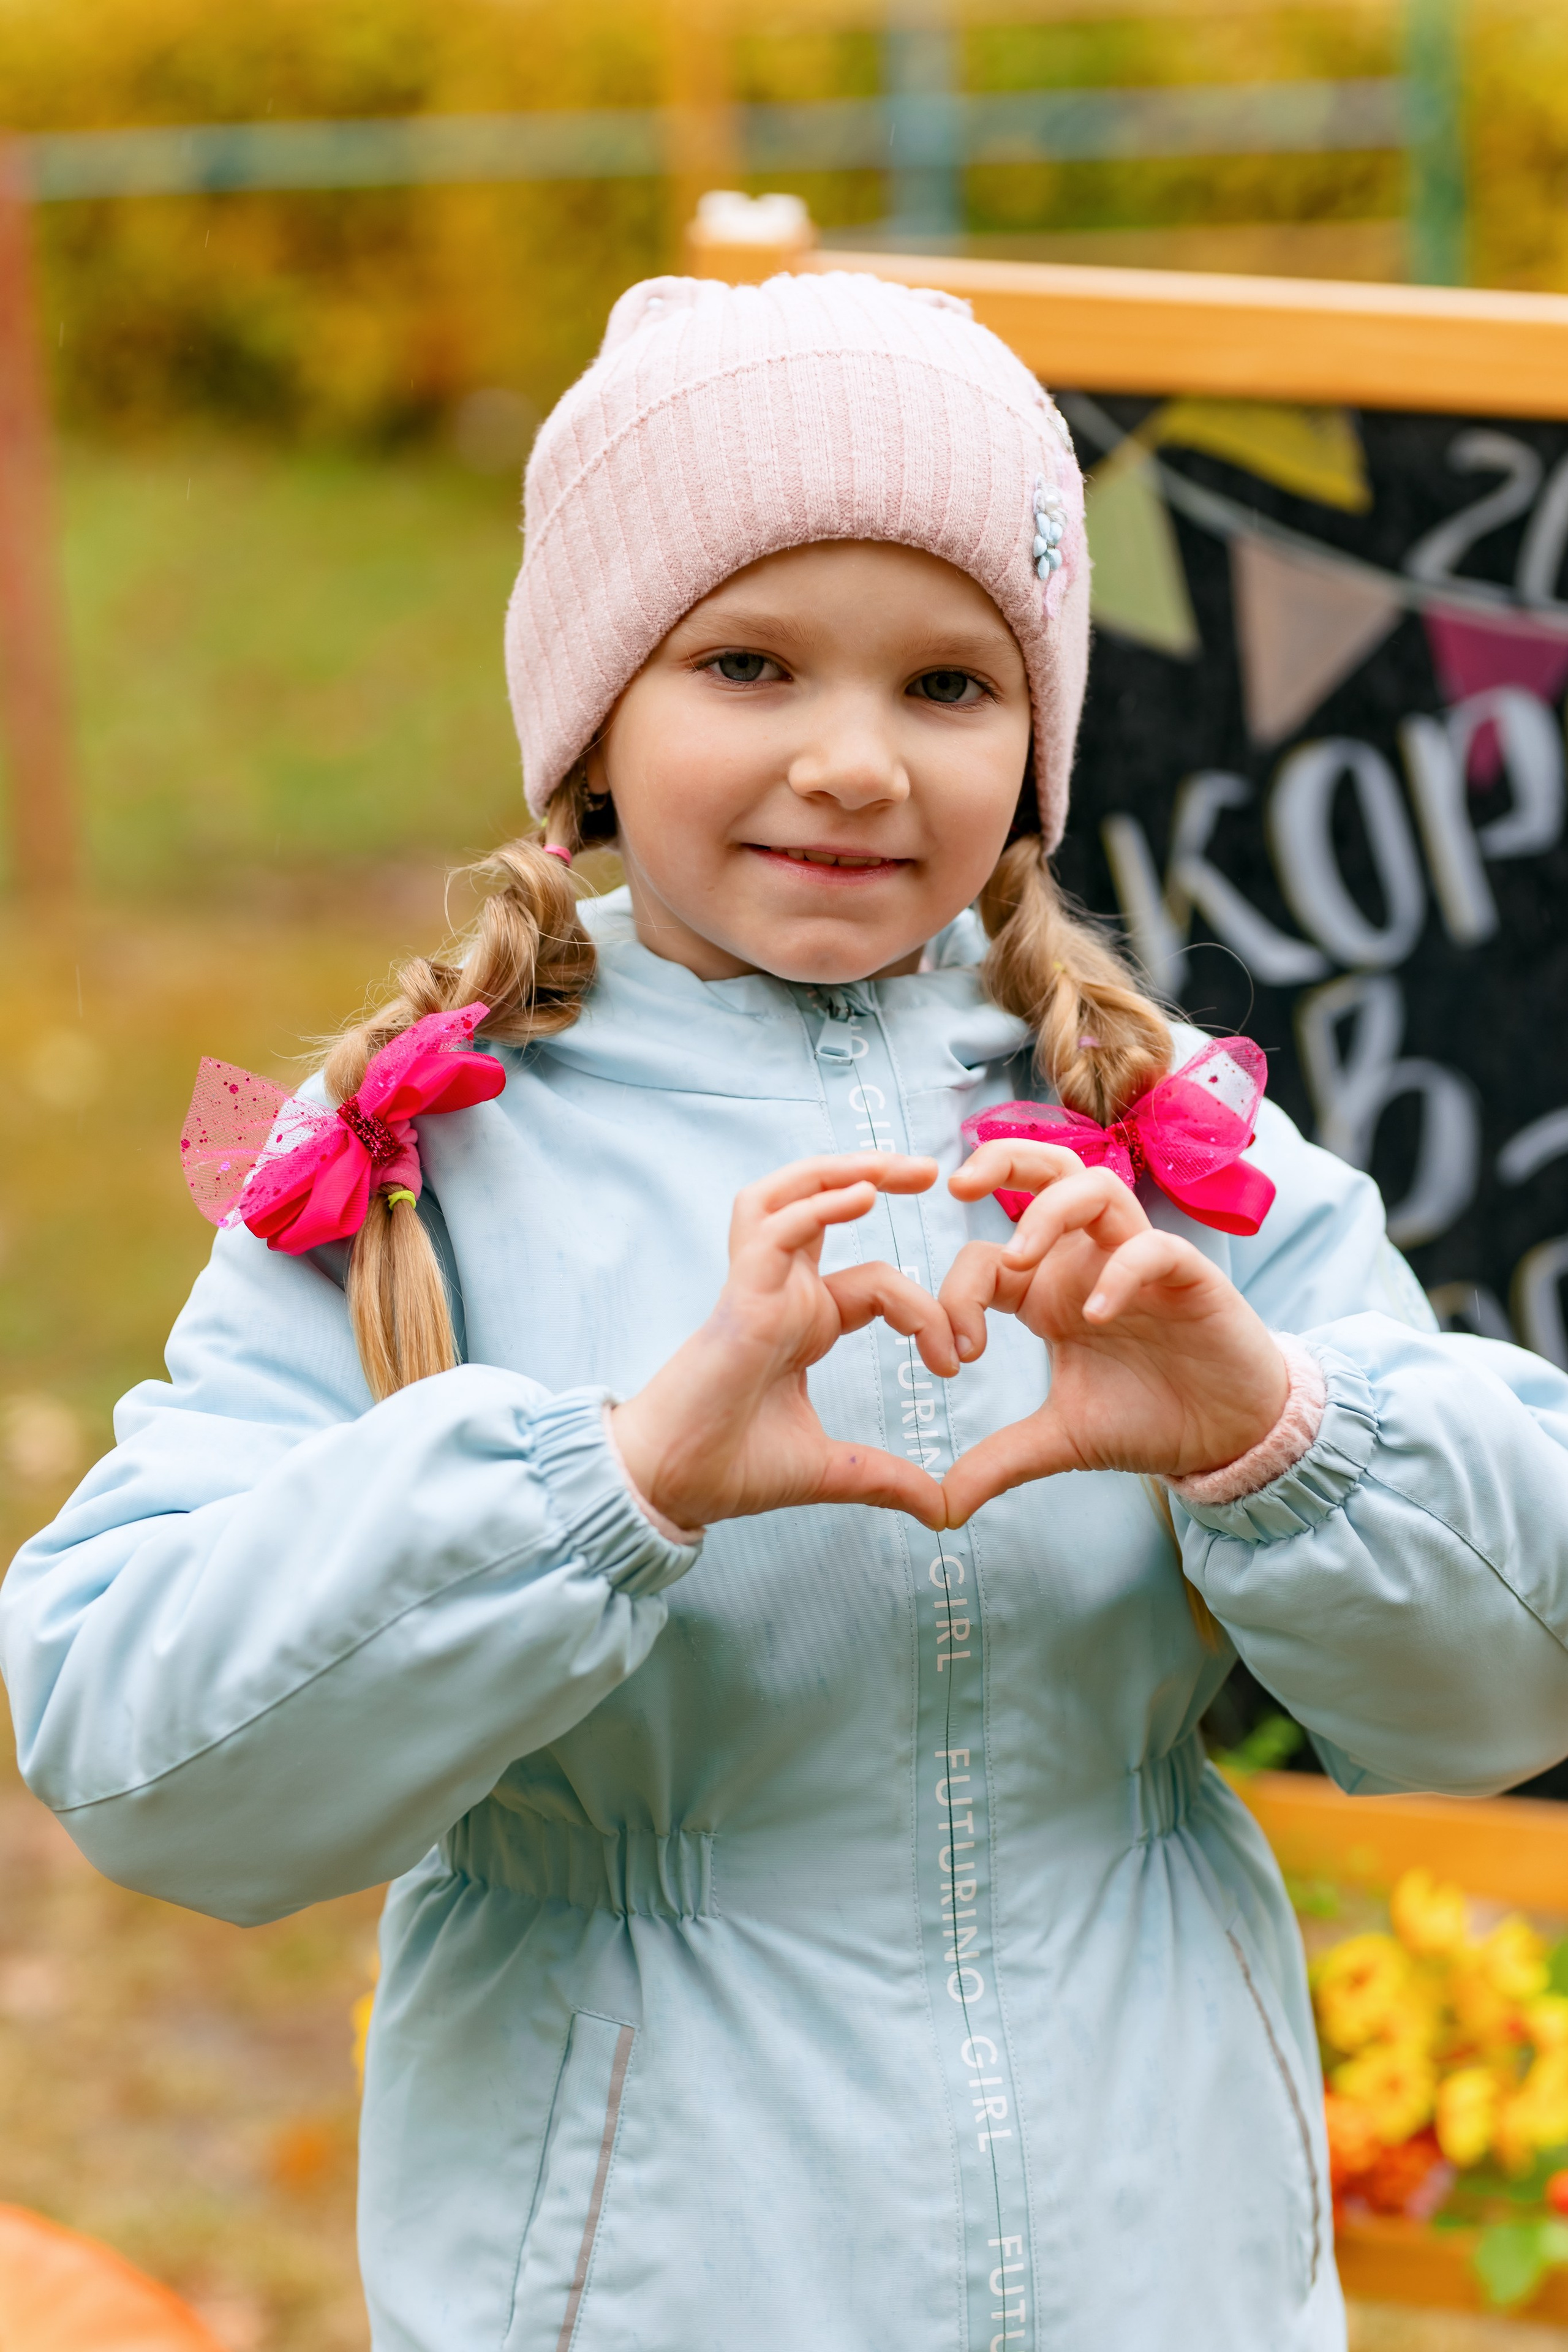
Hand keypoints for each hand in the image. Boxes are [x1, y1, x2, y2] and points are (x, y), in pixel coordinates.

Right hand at [611, 1153, 956, 1531]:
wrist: (673, 1489)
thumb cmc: (732, 1469)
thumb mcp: (833, 1471)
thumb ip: (889, 1480)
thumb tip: (946, 1512)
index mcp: (805, 1323)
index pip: (878, 1284)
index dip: (926, 1313)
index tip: (956, 1365)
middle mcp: (783, 1295)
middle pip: (822, 1204)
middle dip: (875, 1175)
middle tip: (930, 1169)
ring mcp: (758, 1289)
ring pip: (790, 1197)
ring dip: (840, 1171)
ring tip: (894, 1165)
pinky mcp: (740, 1298)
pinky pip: (774, 1231)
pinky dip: (815, 1206)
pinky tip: (860, 1195)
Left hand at [935, 1141, 1287, 1527]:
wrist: (1229, 1438)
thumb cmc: (1148, 1418)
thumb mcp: (1061, 1442)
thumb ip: (999, 1461)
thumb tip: (938, 1509)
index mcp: (1049, 1291)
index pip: (986, 1257)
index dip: (956, 1294)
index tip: (952, 1360)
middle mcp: (1088, 1262)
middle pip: (1044, 1171)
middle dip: (1000, 1161)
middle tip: (957, 1186)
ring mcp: (1138, 1260)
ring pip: (1095, 1186)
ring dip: (1048, 1212)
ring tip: (1020, 1261)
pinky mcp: (1189, 1274)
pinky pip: (1151, 1248)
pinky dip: (1120, 1271)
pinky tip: (1098, 1315)